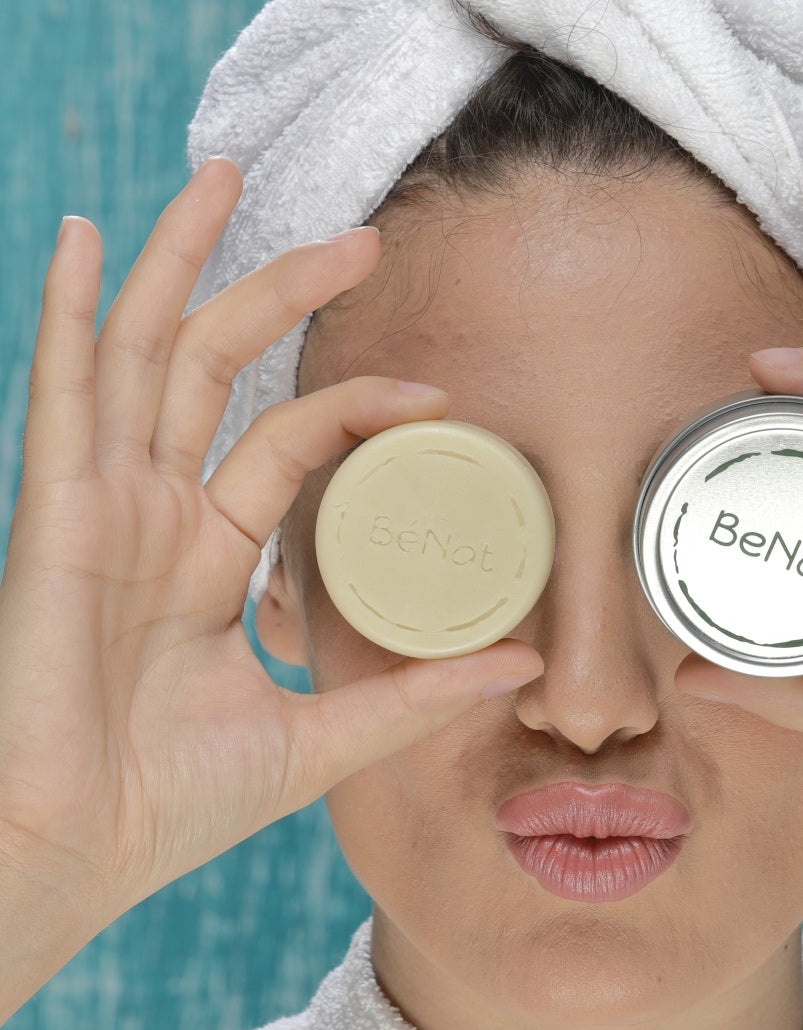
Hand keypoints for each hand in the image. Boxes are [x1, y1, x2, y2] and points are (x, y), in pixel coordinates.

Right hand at [0, 160, 542, 933]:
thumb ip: (414, 696)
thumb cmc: (169, 808)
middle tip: (361, 235)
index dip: (357, 405)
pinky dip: (66, 309)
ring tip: (224, 175)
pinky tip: (84, 236)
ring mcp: (96, 503)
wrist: (76, 855)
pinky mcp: (51, 512)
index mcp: (200, 554)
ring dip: (181, 261)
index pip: (286, 442)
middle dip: (277, 290)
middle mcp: (148, 511)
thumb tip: (525, 667)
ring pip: (142, 350)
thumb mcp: (318, 738)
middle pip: (212, 366)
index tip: (436, 394)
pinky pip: (60, 392)